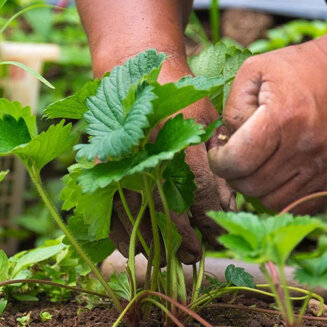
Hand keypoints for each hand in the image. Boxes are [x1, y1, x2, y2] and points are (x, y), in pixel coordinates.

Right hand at [110, 98, 235, 263]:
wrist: (129, 66)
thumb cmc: (175, 91)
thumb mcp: (205, 118)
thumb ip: (217, 160)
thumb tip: (228, 205)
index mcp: (177, 135)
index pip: (199, 190)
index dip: (209, 219)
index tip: (216, 235)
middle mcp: (146, 150)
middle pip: (165, 208)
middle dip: (183, 239)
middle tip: (196, 255)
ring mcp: (118, 159)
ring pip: (134, 214)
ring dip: (153, 243)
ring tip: (169, 260)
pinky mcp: (98, 166)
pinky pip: (107, 208)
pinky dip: (120, 234)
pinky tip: (133, 248)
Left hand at [208, 35, 326, 212]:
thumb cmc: (300, 68)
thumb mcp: (255, 70)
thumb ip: (232, 107)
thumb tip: (227, 143)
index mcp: (282, 117)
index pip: (237, 162)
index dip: (219, 162)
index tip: (219, 153)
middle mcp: (307, 145)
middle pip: (252, 186)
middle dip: (235, 176)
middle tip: (236, 160)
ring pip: (273, 202)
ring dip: (257, 189)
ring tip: (256, 167)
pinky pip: (301, 204)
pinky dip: (283, 196)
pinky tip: (277, 175)